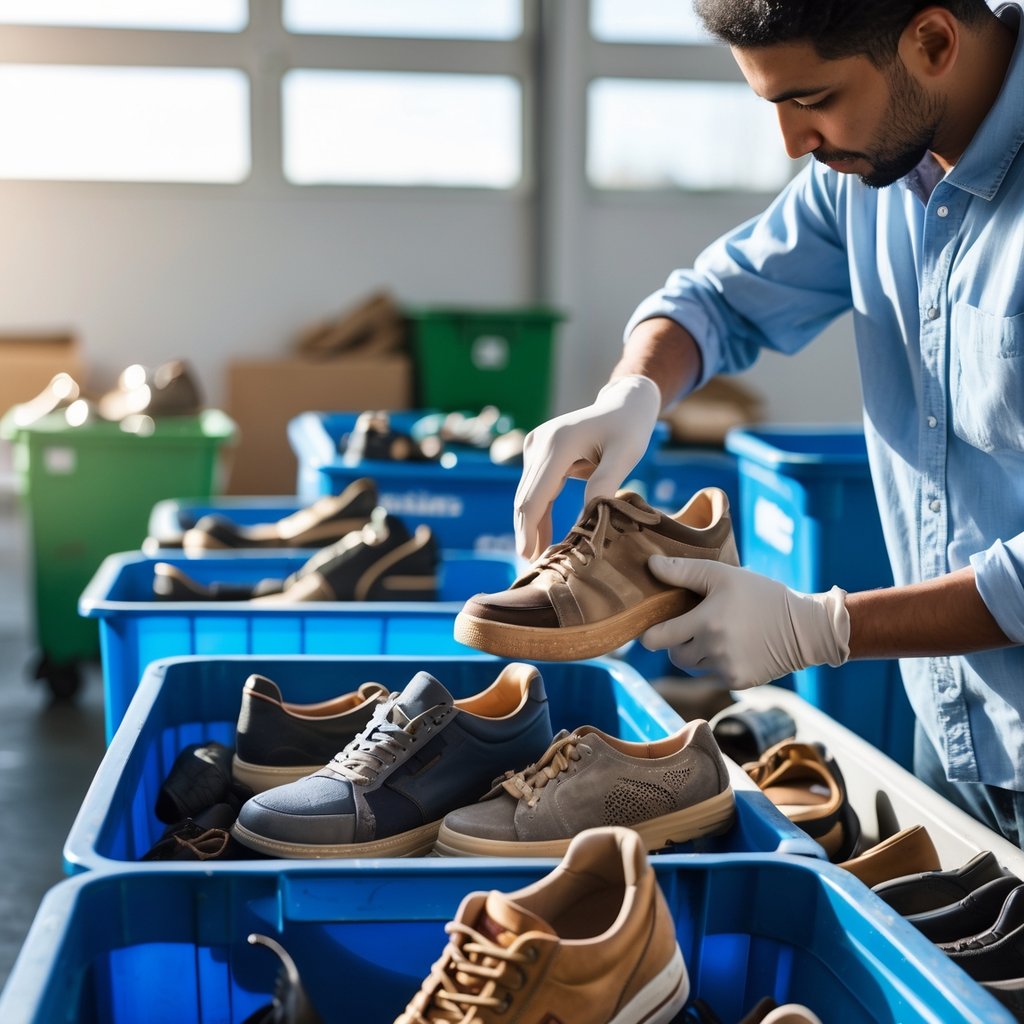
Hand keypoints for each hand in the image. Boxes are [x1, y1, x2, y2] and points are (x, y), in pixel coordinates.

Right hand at [514, 375, 660, 559]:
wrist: (623, 403)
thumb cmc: (629, 428)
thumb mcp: (626, 454)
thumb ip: (606, 482)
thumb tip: (587, 516)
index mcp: (558, 443)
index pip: (536, 494)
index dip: (530, 528)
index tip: (529, 557)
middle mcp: (540, 443)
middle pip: (526, 497)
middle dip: (527, 532)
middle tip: (532, 567)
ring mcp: (536, 445)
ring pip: (528, 494)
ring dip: (531, 525)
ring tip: (538, 557)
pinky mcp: (539, 451)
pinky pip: (536, 488)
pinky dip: (539, 511)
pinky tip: (542, 536)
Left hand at [640, 556, 850, 688]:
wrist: (806, 627)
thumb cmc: (762, 595)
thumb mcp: (724, 575)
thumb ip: (683, 570)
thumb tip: (651, 564)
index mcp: (705, 622)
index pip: (656, 639)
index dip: (651, 633)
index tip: (656, 625)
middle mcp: (713, 650)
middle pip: (674, 655)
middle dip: (678, 642)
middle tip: (694, 624)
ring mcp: (725, 669)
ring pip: (693, 666)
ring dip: (698, 652)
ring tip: (719, 632)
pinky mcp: (738, 682)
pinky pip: (713, 675)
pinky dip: (717, 663)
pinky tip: (735, 646)